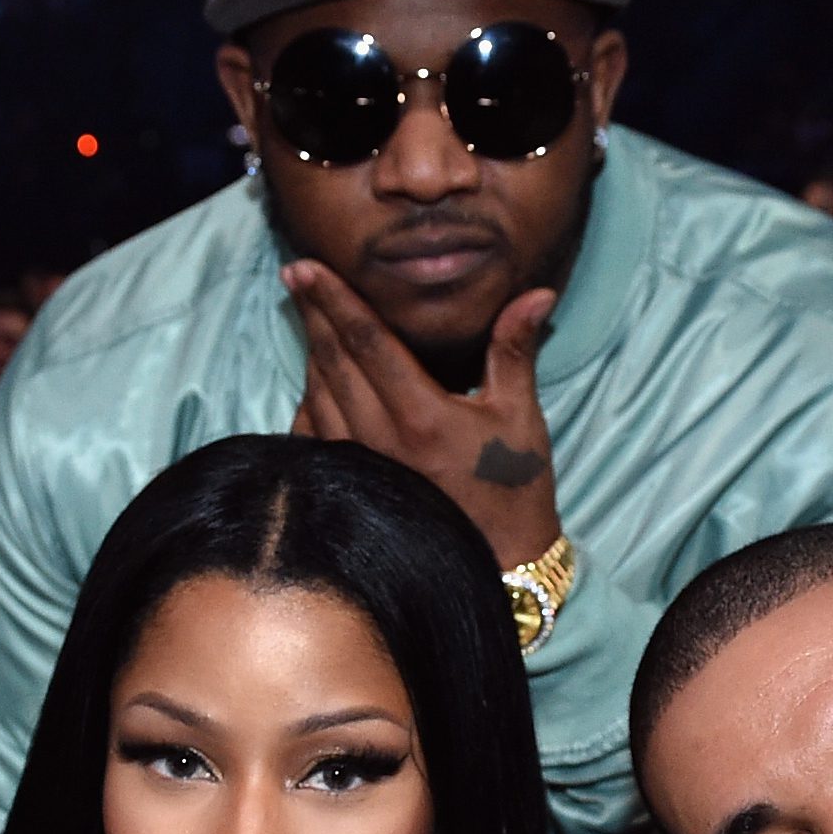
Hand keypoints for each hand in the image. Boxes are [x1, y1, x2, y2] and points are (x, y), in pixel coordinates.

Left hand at [284, 260, 561, 568]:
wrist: (502, 565)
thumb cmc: (514, 490)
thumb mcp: (521, 417)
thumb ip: (514, 350)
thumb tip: (536, 293)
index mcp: (422, 414)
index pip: (367, 341)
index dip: (335, 299)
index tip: (307, 268)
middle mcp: (382, 438)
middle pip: (332, 361)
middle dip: (313, 313)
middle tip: (297, 275)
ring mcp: (360, 465)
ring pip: (317, 394)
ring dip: (311, 352)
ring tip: (308, 316)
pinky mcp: (353, 485)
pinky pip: (314, 435)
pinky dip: (307, 402)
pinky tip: (311, 383)